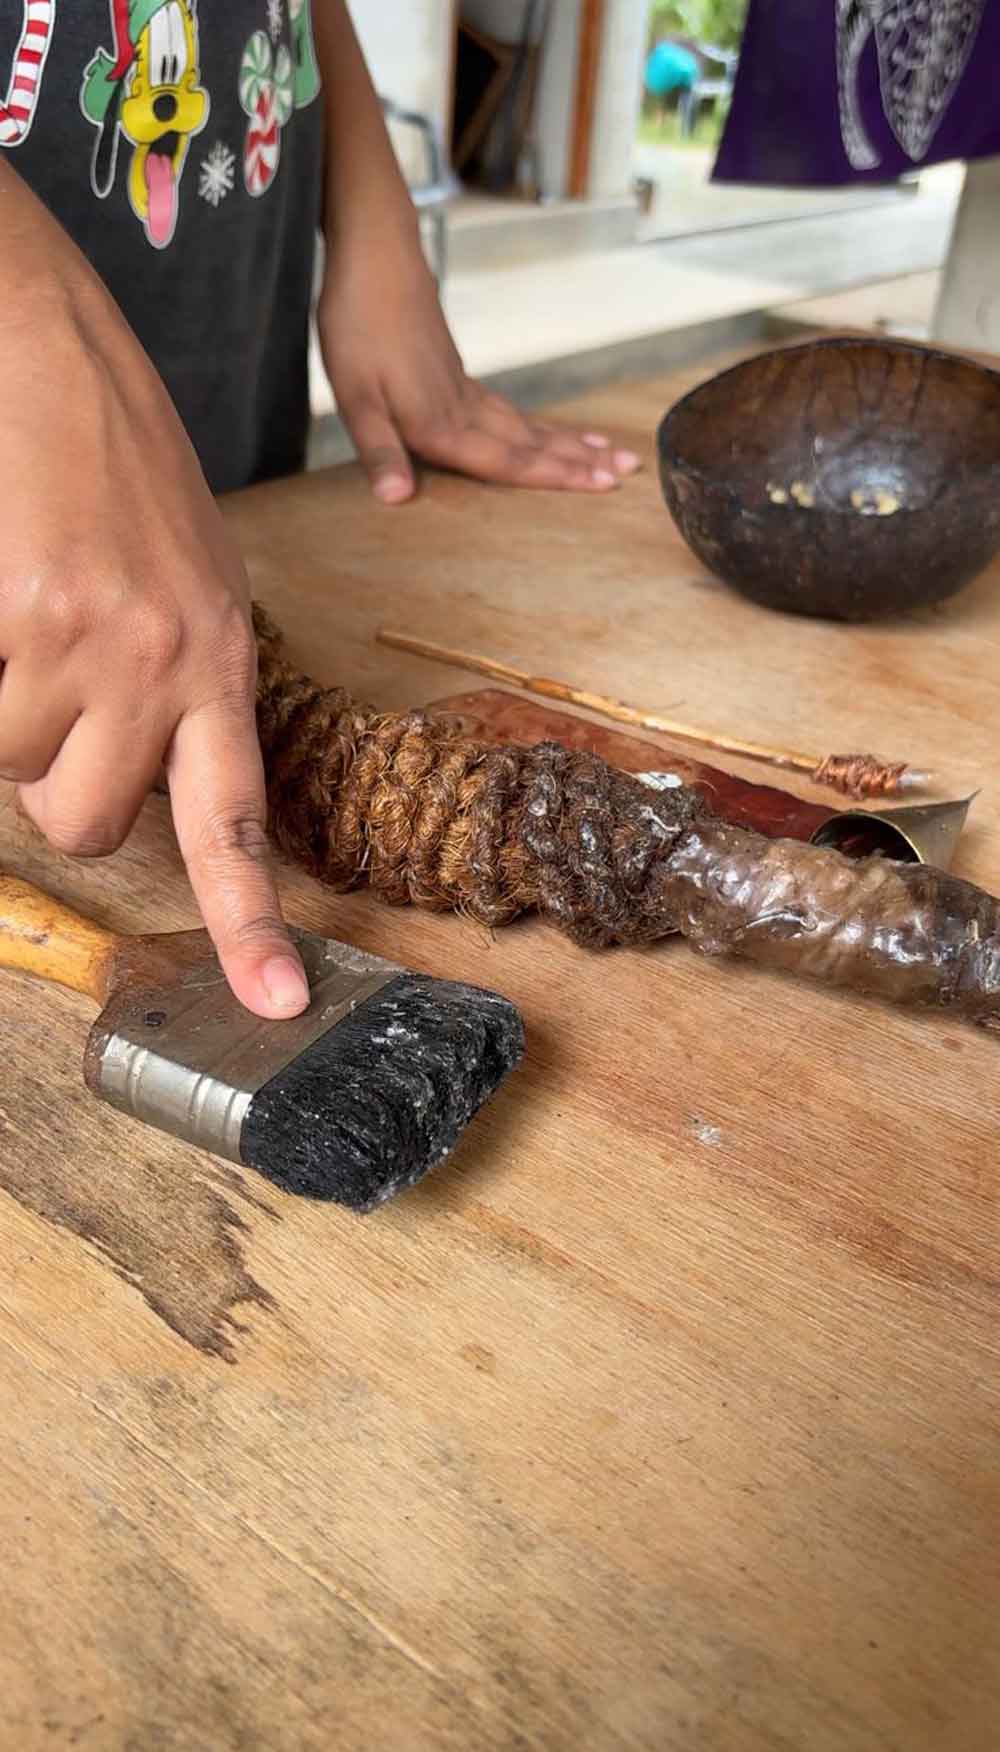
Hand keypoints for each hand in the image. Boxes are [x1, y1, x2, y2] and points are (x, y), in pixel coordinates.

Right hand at [0, 169, 308, 1019]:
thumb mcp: (193, 587)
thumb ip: (182, 690)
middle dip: (57, 787)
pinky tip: (8, 605)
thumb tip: (135, 783)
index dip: (248, 923)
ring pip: (21, 774)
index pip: (236, 820)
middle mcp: (170, 664)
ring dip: (11, 726)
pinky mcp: (26, 615)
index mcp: (222, 664)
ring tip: (33, 630)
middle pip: (91, 824)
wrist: (57, 355)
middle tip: (58, 699)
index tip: (275, 1003)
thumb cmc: (121, 477)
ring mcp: (95, 642)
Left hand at [318, 235, 641, 502]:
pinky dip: (537, 426)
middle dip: (580, 463)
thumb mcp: (354, 397)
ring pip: (526, 426)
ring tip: (611, 452)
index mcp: (440, 424)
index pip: (509, 461)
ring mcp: (464, 389)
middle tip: (631, 472)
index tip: (604, 486)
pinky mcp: (457, 374)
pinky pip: (508, 410)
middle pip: (531, 444)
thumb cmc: (357, 324)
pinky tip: (547, 433)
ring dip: (569, 443)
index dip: (555, 478)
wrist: (374, 257)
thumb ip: (378, 450)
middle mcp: (463, 409)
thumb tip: (395, 499)